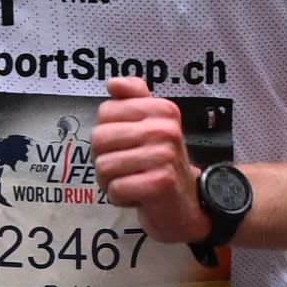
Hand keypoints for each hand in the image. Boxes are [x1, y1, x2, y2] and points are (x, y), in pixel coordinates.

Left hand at [90, 72, 204, 238]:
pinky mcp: (160, 184)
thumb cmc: (160, 164)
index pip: (105, 112)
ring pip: (103, 166)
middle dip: (104, 159)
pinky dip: (120, 198)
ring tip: (133, 182)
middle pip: (99, 139)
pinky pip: (115, 189)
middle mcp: (165, 129)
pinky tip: (139, 197)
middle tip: (128, 168)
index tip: (128, 146)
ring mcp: (164, 156)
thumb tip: (113, 82)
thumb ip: (132, 100)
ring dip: (111, 181)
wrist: (187, 204)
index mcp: (161, 110)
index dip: (107, 134)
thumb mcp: (149, 126)